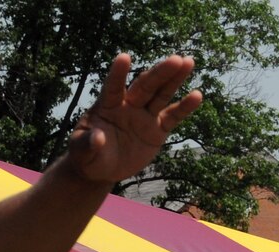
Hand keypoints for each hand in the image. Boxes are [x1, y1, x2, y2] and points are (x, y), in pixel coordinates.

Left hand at [68, 54, 201, 183]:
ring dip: (175, 79)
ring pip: (161, 94)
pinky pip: (172, 117)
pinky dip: (184, 108)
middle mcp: (128, 105)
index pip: (113, 87)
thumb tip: (97, 138)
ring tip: (188, 62)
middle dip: (160, 73)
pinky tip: (197, 95)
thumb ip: (87, 144)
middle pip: (145, 86)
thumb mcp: (82, 152)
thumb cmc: (87, 154)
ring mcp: (144, 116)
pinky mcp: (157, 130)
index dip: (118, 74)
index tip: (124, 57)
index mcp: (107, 106)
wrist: (101, 168)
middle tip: (176, 59)